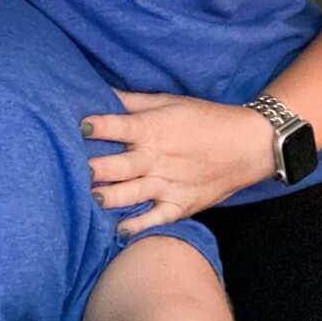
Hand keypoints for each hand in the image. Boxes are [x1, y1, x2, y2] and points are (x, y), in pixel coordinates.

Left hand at [83, 90, 273, 231]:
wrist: (248, 145)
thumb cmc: (204, 118)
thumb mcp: (168, 101)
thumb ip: (132, 101)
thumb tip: (101, 90)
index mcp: (151, 129)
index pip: (116, 127)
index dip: (96, 127)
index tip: (79, 128)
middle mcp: (156, 158)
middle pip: (119, 166)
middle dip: (94, 169)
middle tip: (73, 171)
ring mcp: (168, 184)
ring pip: (131, 194)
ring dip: (108, 197)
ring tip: (89, 198)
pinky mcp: (181, 205)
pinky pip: (156, 218)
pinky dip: (138, 226)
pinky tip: (118, 230)